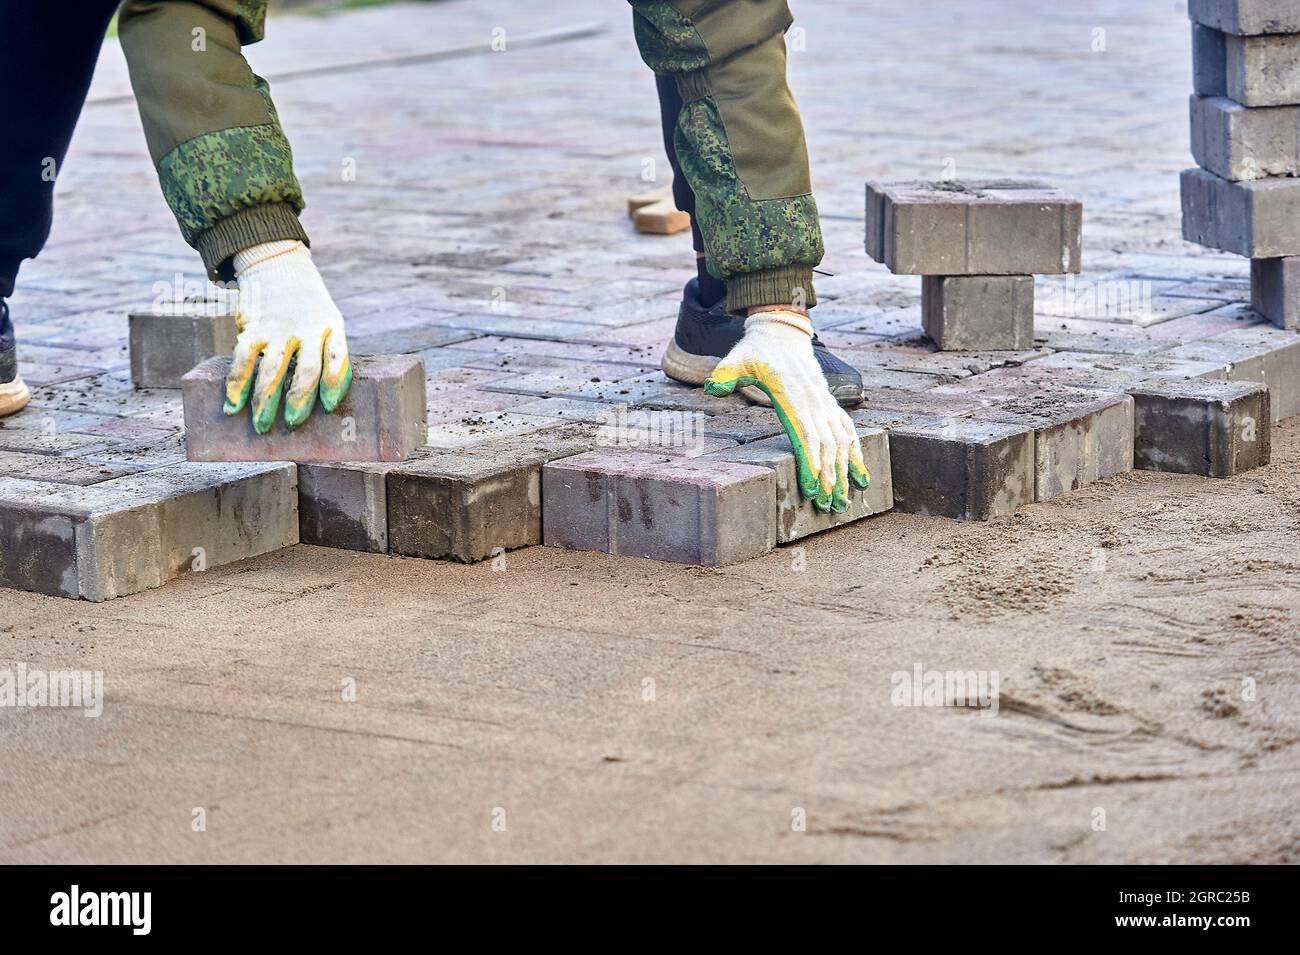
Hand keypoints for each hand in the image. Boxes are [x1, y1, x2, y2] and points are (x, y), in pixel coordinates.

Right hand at [225, 241, 350, 432]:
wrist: (278, 266)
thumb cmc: (309, 308)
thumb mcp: (327, 322)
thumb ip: (325, 353)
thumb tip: (318, 401)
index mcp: (331, 328)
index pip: (338, 357)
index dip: (335, 383)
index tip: (328, 406)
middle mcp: (306, 330)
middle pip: (306, 371)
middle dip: (299, 401)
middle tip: (292, 424)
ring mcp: (278, 329)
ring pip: (272, 370)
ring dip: (265, 401)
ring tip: (262, 425)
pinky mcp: (253, 329)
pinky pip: (243, 359)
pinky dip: (237, 384)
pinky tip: (233, 404)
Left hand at [704, 309, 868, 511]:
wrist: (782, 334)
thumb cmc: (755, 351)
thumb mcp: (736, 358)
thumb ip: (725, 373)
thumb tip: (712, 386)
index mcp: (792, 395)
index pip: (806, 433)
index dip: (811, 462)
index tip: (813, 489)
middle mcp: (814, 402)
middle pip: (827, 445)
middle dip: (830, 478)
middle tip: (830, 508)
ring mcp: (825, 404)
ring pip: (841, 442)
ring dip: (846, 473)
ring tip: (847, 502)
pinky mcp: (830, 406)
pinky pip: (848, 432)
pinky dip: (857, 454)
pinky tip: (862, 477)